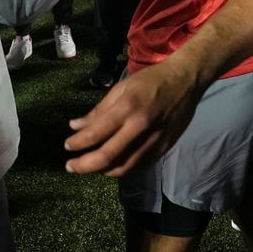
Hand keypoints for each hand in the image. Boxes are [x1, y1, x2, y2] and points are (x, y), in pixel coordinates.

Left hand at [63, 59, 202, 176]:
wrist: (185, 81)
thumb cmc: (150, 81)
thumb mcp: (121, 88)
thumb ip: (99, 110)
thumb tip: (75, 126)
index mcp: (127, 107)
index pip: (97, 133)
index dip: (78, 143)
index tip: (67, 146)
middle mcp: (140, 127)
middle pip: (108, 156)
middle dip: (85, 165)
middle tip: (70, 166)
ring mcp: (154, 140)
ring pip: (124, 167)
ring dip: (102, 171)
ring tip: (89, 167)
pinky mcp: (164, 148)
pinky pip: (139, 166)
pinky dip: (122, 170)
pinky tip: (111, 166)